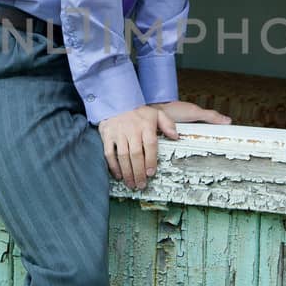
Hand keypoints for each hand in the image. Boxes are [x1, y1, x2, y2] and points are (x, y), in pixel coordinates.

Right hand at [98, 101, 230, 188]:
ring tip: (133, 184)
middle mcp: (132, 129)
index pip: (150, 144)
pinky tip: (119, 176)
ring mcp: (118, 132)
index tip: (152, 172)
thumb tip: (178, 136)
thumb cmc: (140, 111)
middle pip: (136, 153)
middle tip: (142, 184)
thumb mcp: (158, 113)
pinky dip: (113, 166)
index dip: (151, 159)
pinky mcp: (107, 135)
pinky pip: (109, 153)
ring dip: (127, 172)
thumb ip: (169, 125)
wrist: (118, 100)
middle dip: (139, 171)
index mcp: (146, 124)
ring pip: (122, 156)